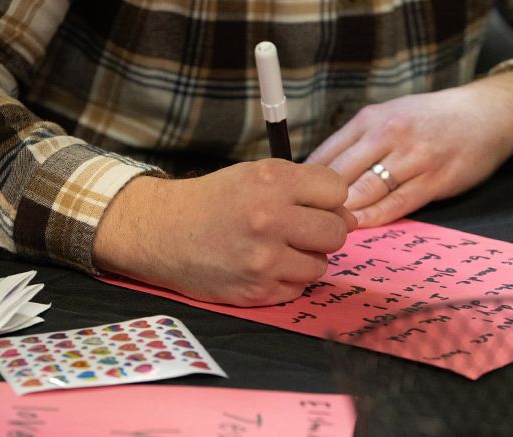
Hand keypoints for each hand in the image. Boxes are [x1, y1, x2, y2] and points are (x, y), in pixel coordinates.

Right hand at [94, 161, 355, 306]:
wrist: (161, 232)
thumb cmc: (215, 200)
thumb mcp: (257, 175)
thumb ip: (305, 188)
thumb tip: (351, 217)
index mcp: (272, 182)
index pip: (337, 190)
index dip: (327, 197)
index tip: (311, 202)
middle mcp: (270, 220)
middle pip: (336, 231)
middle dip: (324, 230)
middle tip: (299, 229)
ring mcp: (264, 260)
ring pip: (321, 264)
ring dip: (307, 257)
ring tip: (279, 247)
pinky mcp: (257, 292)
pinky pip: (299, 288)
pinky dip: (289, 279)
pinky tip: (266, 266)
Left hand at [306, 69, 512, 227]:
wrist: (486, 114)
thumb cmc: (433, 119)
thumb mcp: (391, 116)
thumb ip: (359, 141)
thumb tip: (320, 173)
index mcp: (371, 118)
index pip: (324, 154)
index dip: (303, 183)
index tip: (292, 204)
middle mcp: (388, 134)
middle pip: (339, 175)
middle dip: (317, 203)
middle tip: (302, 225)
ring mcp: (413, 156)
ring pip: (365, 191)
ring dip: (343, 213)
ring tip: (325, 231)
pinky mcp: (436, 178)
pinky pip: (397, 204)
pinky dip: (375, 218)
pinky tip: (359, 227)